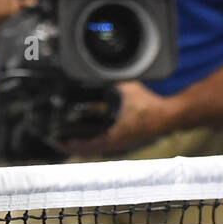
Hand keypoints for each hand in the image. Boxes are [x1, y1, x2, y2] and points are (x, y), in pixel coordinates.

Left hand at [57, 81, 175, 156]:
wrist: (169, 116)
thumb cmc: (151, 107)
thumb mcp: (128, 88)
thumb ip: (112, 80)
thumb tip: (98, 71)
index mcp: (114, 137)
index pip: (84, 147)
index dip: (67, 145)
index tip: (53, 139)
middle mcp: (115, 146)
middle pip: (85, 152)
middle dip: (68, 146)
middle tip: (53, 139)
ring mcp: (120, 146)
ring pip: (94, 151)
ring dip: (79, 146)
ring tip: (64, 138)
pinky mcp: (124, 142)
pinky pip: (102, 146)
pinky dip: (90, 143)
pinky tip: (85, 135)